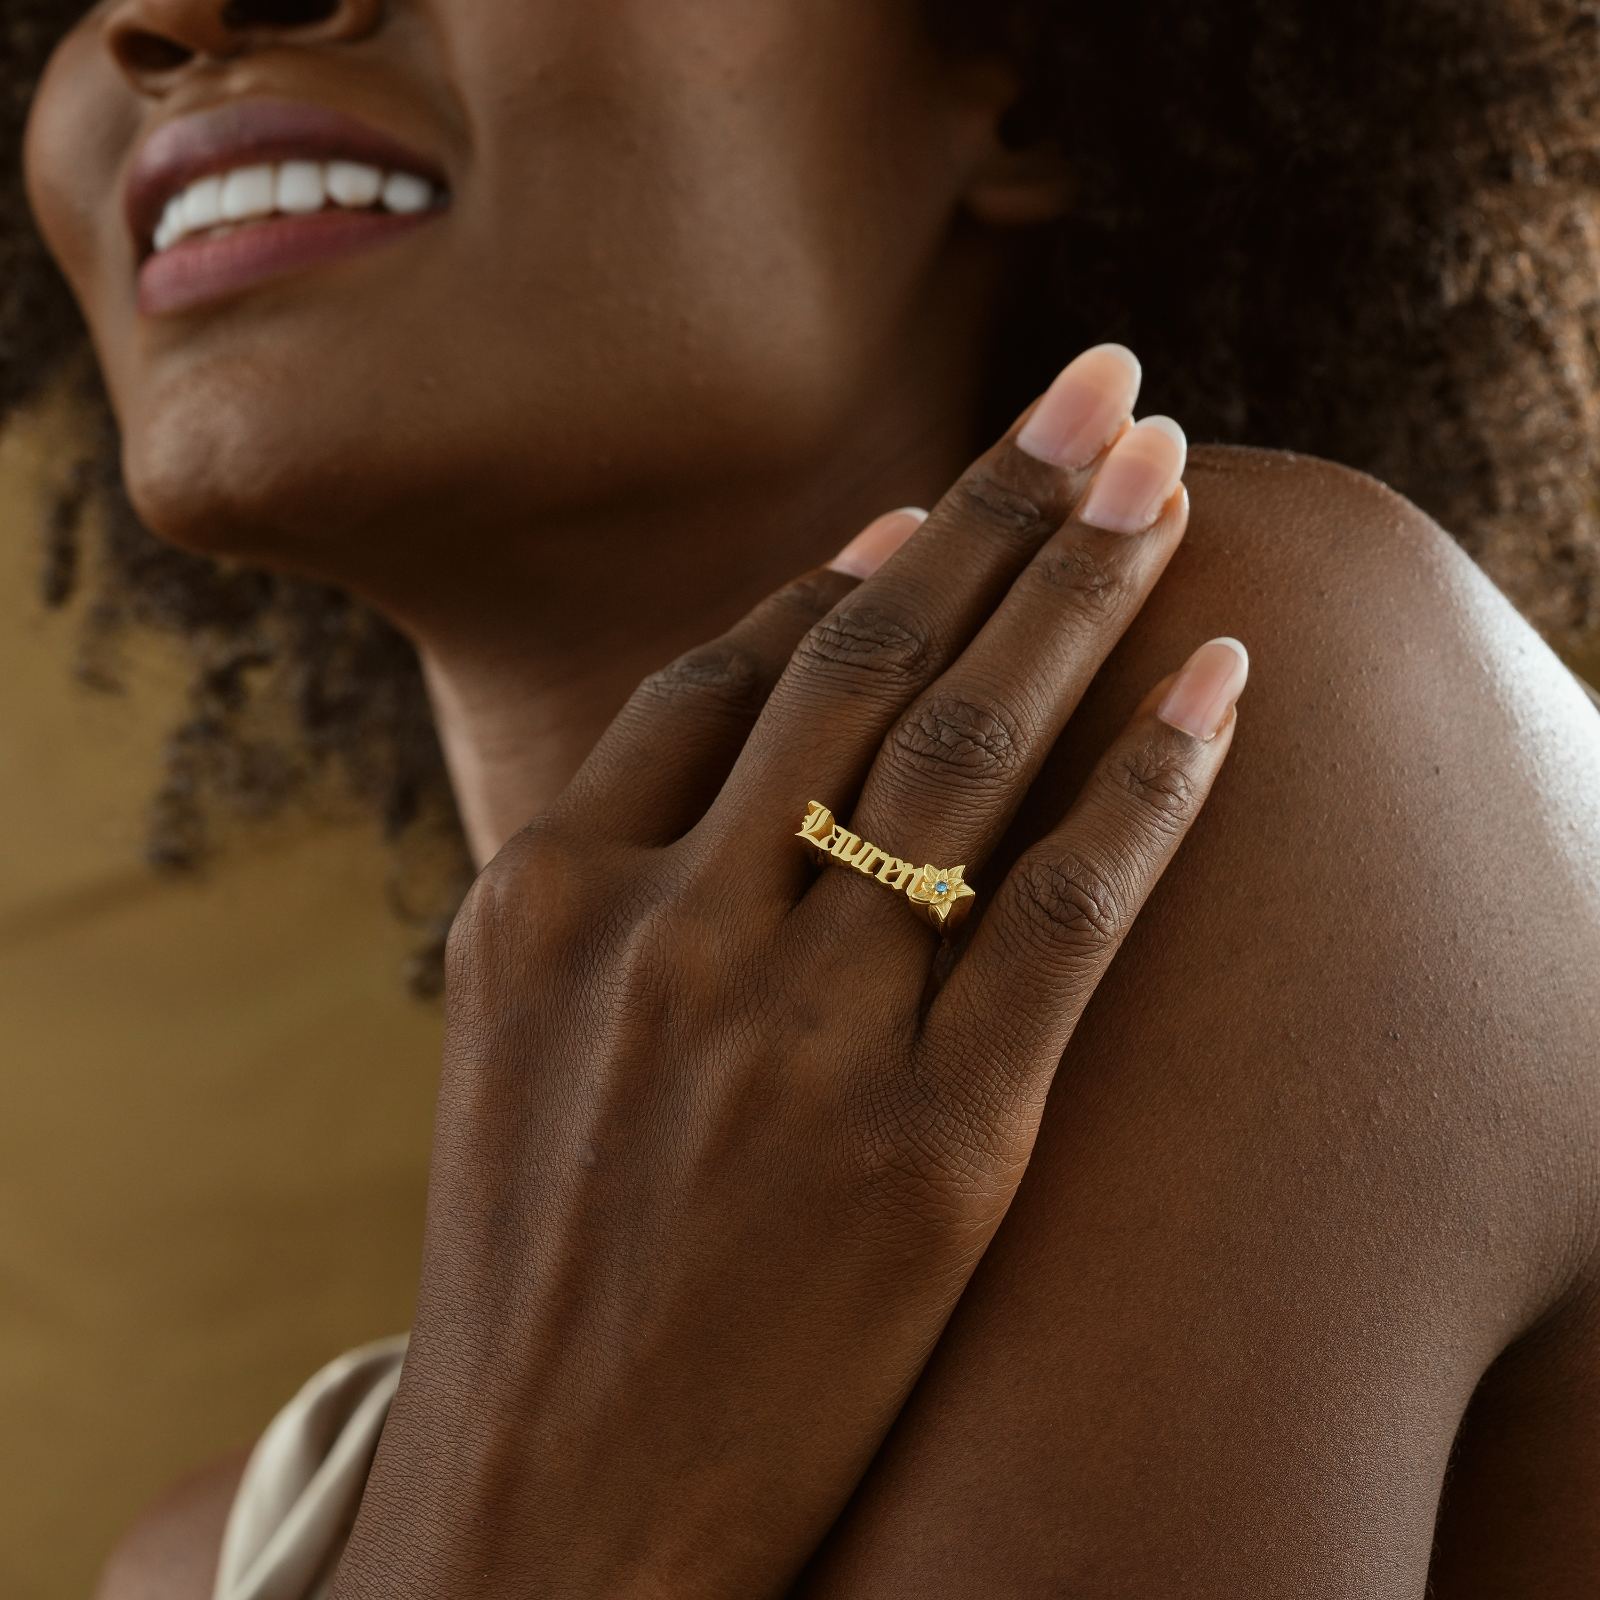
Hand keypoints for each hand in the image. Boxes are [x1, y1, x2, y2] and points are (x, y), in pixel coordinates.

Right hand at [330, 344, 1248, 1599]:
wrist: (549, 1517)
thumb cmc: (543, 1272)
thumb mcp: (531, 1045)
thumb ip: (619, 882)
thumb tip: (755, 730)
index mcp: (542, 900)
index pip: (721, 680)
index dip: (845, 573)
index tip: (940, 505)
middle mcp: (662, 935)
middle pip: (853, 661)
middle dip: (992, 508)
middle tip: (1096, 388)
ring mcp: (791, 1036)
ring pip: (960, 750)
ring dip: (1076, 593)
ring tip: (1160, 476)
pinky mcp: (929, 1148)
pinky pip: (1061, 911)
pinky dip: (1151, 781)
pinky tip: (1222, 681)